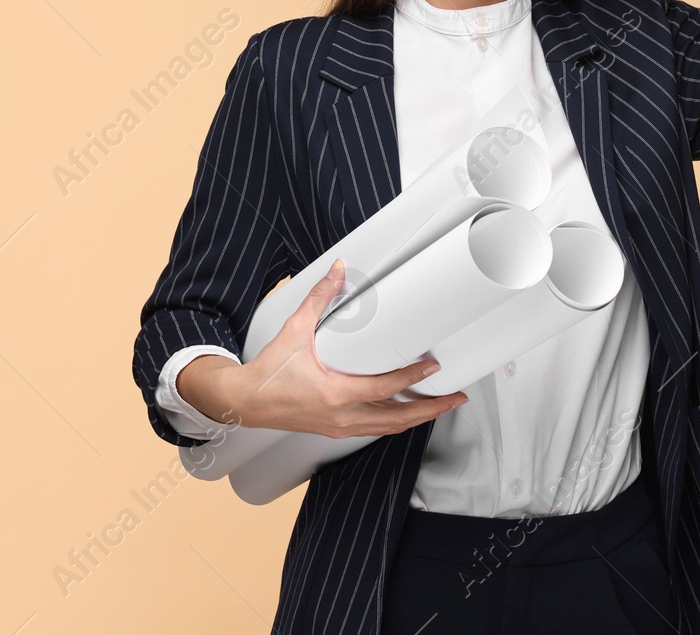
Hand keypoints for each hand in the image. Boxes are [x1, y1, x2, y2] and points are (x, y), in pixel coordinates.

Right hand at [183, 259, 468, 438]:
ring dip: (417, 418)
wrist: (244, 401)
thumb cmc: (269, 370)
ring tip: (439, 405)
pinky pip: (374, 429)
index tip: (434, 366)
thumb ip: (321, 298)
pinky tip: (405, 411)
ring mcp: (339, 427)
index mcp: (336, 393)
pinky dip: (395, 421)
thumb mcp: (295, 330)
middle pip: (398, 419)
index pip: (387, 387)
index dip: (414, 377)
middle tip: (455, 397)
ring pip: (388, 428)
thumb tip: (339, 269)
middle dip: (430, 409)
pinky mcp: (335, 429)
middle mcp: (342, 416)